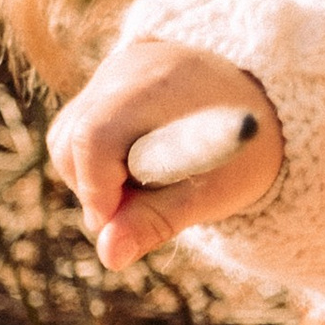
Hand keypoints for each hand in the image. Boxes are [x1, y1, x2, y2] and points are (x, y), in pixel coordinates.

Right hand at [46, 40, 285, 274]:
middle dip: (92, 189)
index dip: (97, 190)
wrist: (260, 106)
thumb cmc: (239, 155)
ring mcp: (115, 67)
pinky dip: (92, 159)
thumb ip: (156, 222)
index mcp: (166, 89)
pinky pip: (73, 126)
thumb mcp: (211, 194)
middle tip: (136, 209)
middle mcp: (132, 67)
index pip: (97, 138)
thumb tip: (109, 257)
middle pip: (71, 139)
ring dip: (90, 177)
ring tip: (142, 185)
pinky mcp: (106, 77)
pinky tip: (135, 163)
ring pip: (64, 135)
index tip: (117, 224)